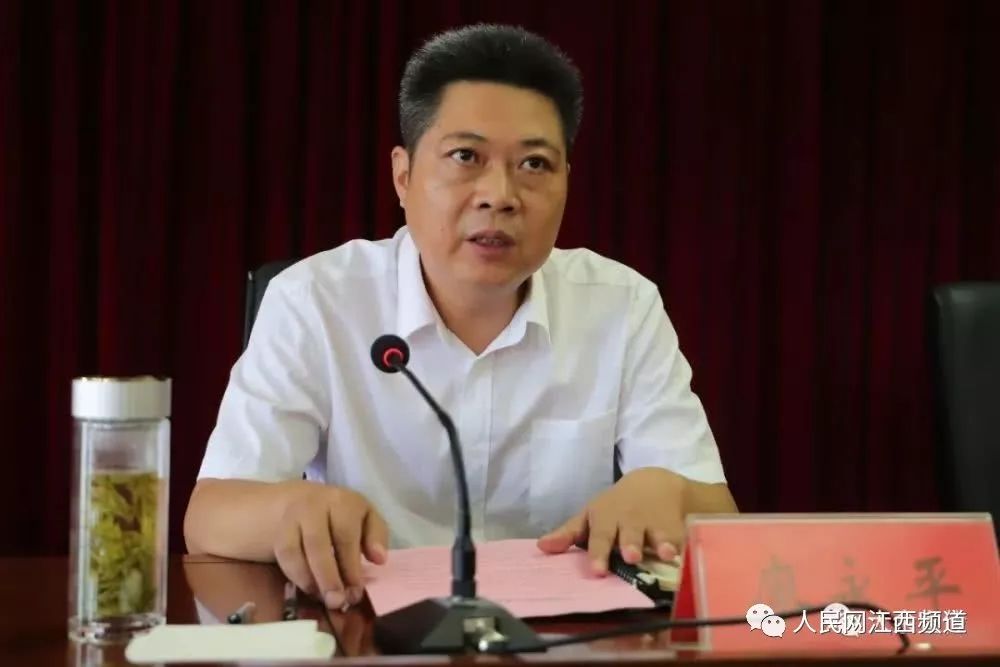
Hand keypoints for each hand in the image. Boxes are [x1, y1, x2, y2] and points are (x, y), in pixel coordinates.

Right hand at [274, 483, 387, 609]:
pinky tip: (310, 590)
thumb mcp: (365, 518)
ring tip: (324, 600)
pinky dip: (296, 577)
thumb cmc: (340, 516)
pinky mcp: (278, 532)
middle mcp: (314, 505)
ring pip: (295, 551)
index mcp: (343, 502)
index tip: (356, 591)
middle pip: (317, 544)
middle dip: (328, 578)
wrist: (298, 502)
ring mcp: (292, 518)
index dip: (351, 566)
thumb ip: (375, 536)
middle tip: (337, 602)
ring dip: (310, 580)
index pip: (345, 534)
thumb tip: (380, 559)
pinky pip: (283, 558)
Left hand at [536, 467, 684, 573]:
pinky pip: (682, 539)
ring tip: (663, 553)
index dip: (598, 553)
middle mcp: (630, 520)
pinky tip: (687, 554)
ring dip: (660, 543)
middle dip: (630, 544)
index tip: (597, 571)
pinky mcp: (677, 528)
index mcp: (606, 518)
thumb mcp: (590, 516)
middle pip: (629, 534)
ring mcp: (655, 524)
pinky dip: (685, 546)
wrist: (654, 484)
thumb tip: (540, 548)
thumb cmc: (614, 506)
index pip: (599, 536)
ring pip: (658, 535)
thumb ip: (568, 534)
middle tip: (630, 556)